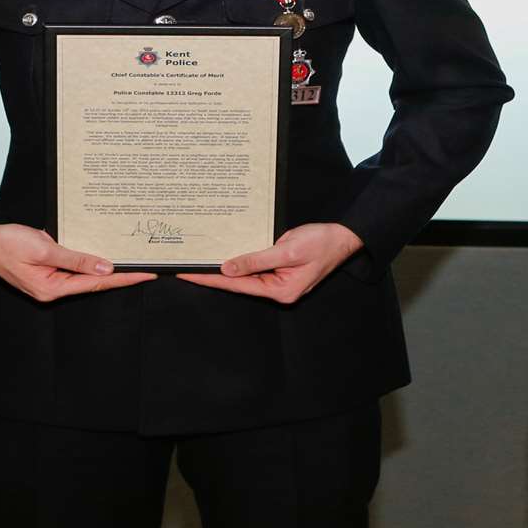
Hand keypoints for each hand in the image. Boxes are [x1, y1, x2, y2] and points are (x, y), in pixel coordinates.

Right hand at [0, 223, 156, 301]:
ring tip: (132, 263)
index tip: (145, 274)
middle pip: (93, 283)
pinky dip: (90, 262)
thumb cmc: (6, 243)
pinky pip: (74, 268)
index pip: (96, 284)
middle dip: (120, 276)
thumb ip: (75, 259)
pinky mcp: (48, 271)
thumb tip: (104, 269)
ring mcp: (50, 281)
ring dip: (107, 269)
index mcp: (51, 289)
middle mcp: (52, 289)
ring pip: (85, 276)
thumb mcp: (43, 249)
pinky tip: (104, 256)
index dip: (123, 279)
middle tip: (147, 269)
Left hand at [176, 223, 362, 304]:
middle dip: (212, 276)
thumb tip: (227, 269)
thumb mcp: (286, 250)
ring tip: (197, 263)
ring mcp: (279, 281)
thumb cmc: (321, 243)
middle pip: (238, 284)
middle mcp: (278, 290)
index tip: (188, 275)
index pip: (237, 286)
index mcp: (281, 290)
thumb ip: (256, 260)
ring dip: (223, 269)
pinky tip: (223, 257)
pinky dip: (238, 262)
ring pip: (244, 276)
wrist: (342, 237)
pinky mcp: (279, 271)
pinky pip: (254, 267)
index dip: (211, 279)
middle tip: (184, 268)